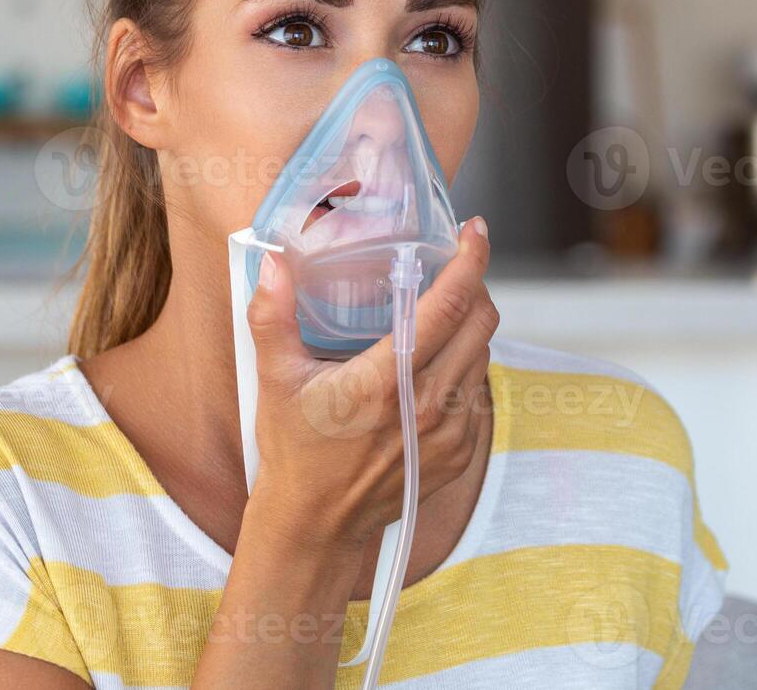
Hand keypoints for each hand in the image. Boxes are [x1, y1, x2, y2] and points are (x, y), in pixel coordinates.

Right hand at [243, 217, 497, 552]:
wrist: (316, 524)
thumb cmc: (295, 450)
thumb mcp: (275, 379)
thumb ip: (272, 317)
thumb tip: (275, 265)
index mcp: (388, 381)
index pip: (448, 306)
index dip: (470, 262)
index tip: (476, 231)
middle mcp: (428, 406)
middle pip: (481, 323)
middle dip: (475, 285)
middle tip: (454, 267)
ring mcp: (450, 433)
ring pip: (484, 355)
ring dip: (472, 326)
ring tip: (442, 312)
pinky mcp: (460, 453)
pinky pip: (478, 392)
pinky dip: (467, 366)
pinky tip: (438, 361)